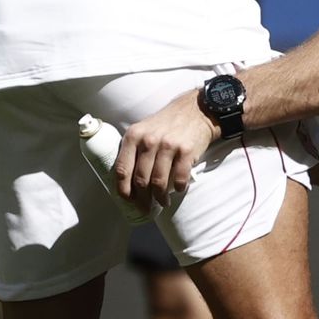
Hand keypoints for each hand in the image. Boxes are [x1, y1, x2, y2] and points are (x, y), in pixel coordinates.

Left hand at [114, 91, 218, 209]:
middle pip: (140, 180)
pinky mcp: (186, 151)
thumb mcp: (144, 129)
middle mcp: (149, 140)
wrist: (197, 110)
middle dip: (143, 199)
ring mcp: (168, 145)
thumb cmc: (167, 123)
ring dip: (161, 198)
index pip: (122, 170)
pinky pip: (179, 178)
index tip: (128, 200)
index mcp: (133, 136)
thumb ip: (134, 149)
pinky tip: (178, 190)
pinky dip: (178, 188)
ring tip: (163, 202)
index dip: (123, 190)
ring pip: (159, 183)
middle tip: (146, 208)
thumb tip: (126, 181)